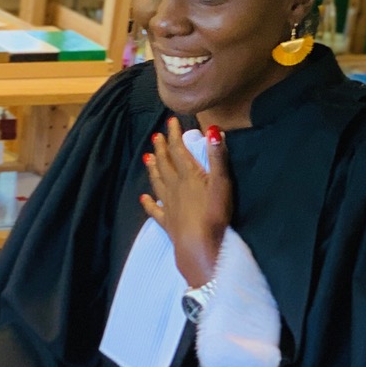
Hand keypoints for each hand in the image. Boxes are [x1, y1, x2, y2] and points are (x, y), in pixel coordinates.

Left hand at [140, 118, 231, 286]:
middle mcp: (175, 188)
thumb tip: (213, 129)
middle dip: (161, 149)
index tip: (170, 121)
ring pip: (158, 183)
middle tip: (155, 136)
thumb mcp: (221, 182)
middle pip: (166, 164)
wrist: (198, 245)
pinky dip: (149, 202)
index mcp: (189, 176)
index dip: (174, 135)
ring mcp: (169, 206)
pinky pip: (155, 210)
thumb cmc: (213, 213)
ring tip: (147, 157)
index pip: (179, 150)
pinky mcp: (168, 223)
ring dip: (153, 169)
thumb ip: (217, 156)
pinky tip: (144, 198)